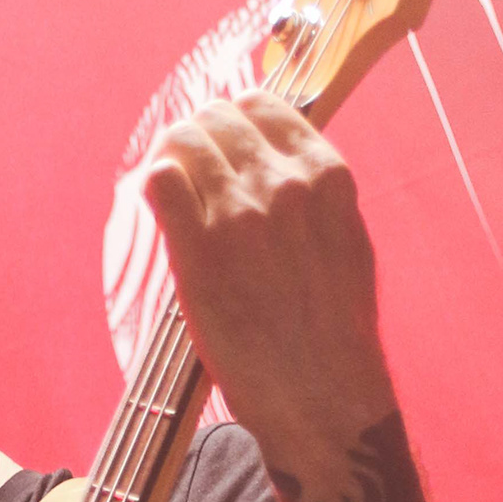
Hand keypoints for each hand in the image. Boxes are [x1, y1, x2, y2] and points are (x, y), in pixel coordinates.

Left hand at [141, 91, 394, 477]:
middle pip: (217, 117)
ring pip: (183, 142)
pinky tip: (159, 203)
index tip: (221, 140)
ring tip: (170, 183)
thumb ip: (315, 196)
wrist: (321, 395)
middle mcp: (283, 184)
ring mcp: (239, 215)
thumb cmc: (335, 330)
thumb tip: (284, 164)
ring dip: (170, 155)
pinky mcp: (199, 251)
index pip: (263, 106)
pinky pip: (161, 183)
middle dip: (198, 135)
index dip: (233, 118)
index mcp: (326, 176)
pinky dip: (155, 185)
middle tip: (186, 164)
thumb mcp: (347, 243)